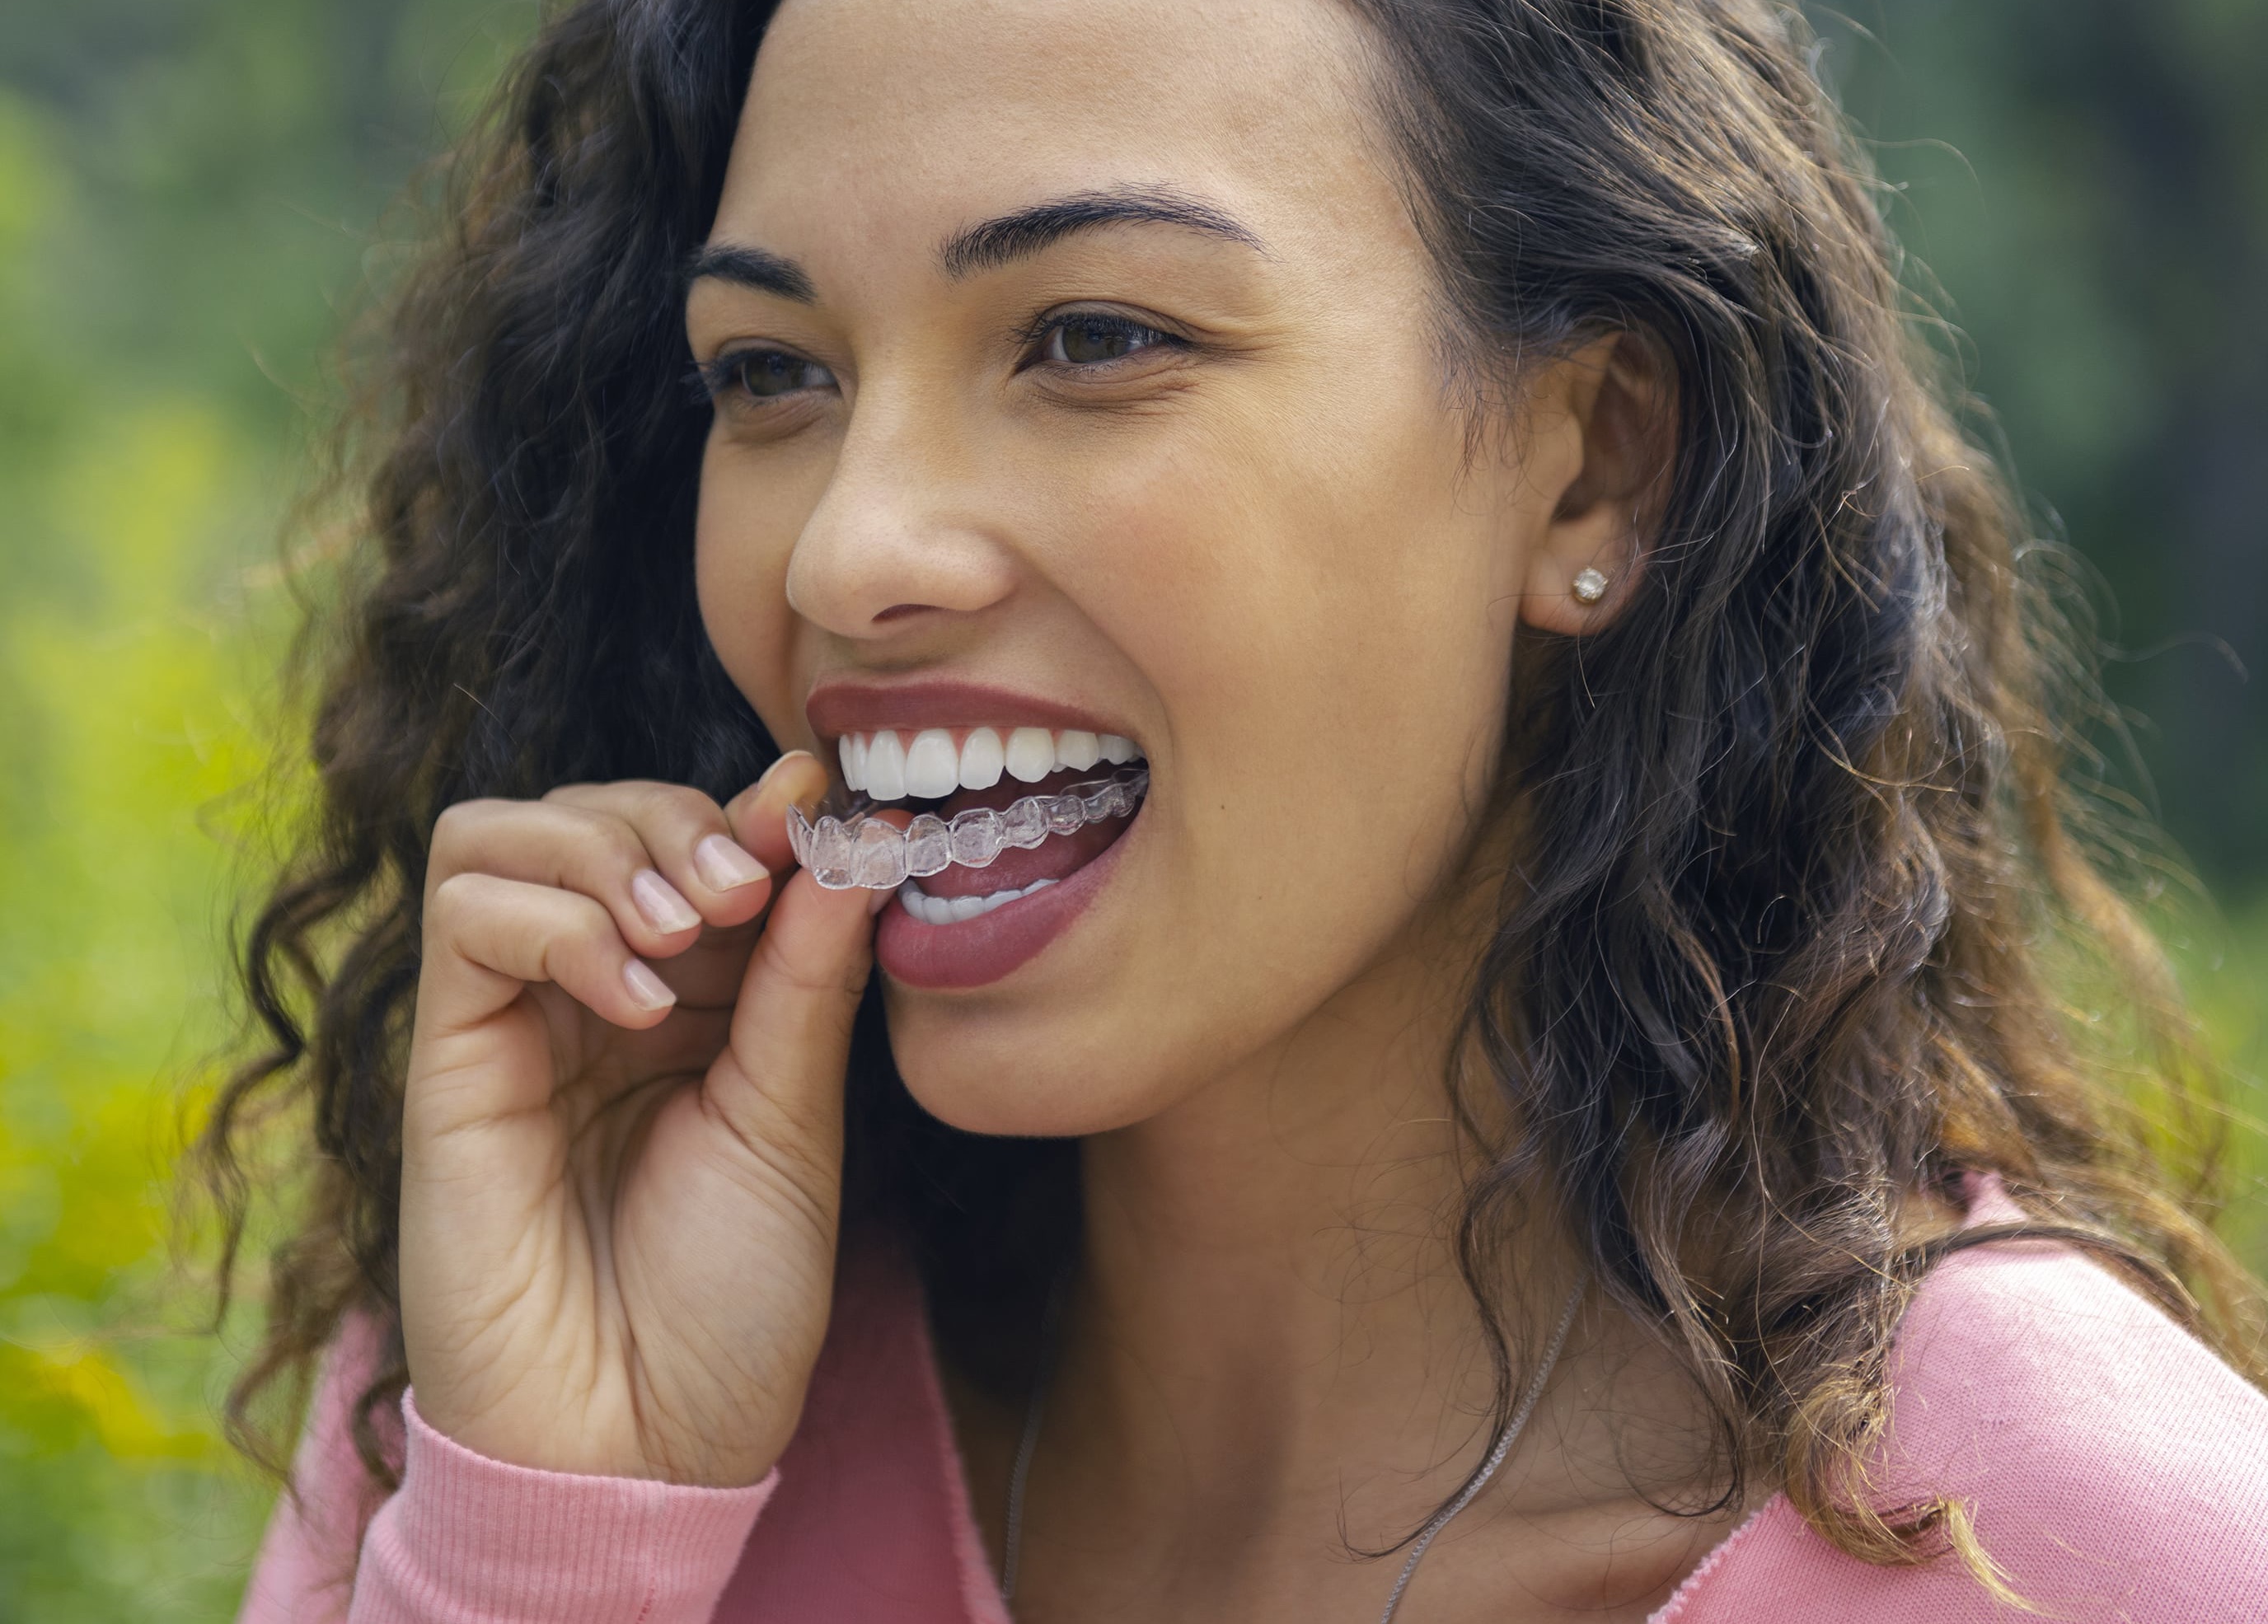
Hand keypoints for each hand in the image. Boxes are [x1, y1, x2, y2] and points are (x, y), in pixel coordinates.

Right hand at [398, 751, 874, 1486]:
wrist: (639, 1442)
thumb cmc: (727, 1299)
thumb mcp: (793, 1117)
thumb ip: (806, 972)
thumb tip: (856, 832)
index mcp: (699, 1003)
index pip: (701, 843)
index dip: (755, 809)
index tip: (819, 799)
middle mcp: (601, 994)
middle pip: (600, 810)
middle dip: (679, 820)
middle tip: (741, 889)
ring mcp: (516, 1020)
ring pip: (506, 831)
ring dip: (607, 851)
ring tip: (683, 938)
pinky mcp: (446, 1054)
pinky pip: (466, 911)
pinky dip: (553, 922)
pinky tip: (626, 1002)